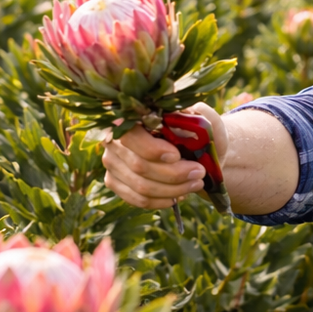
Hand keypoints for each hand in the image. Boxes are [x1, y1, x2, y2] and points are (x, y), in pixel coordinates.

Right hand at [102, 103, 227, 208]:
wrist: (187, 149)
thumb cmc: (191, 131)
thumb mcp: (200, 119)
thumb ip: (201, 114)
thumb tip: (197, 111)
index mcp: (129, 117)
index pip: (132, 136)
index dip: (152, 149)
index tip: (177, 156)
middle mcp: (113, 140)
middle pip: (139, 166)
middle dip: (173, 174)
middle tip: (199, 173)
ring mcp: (111, 162)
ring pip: (140, 187)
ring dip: (173, 190)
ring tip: (196, 184)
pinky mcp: (114, 182)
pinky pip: (138, 199)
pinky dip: (162, 201)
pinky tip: (179, 195)